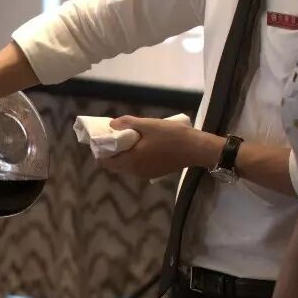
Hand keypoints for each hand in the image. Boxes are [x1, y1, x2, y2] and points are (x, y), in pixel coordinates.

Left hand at [98, 116, 219, 179]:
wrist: (196, 149)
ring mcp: (145, 174)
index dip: (101, 151)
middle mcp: (136, 171)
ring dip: (122, 156)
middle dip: (111, 153)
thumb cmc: (172, 136)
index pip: (106, 162)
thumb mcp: (148, 125)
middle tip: (113, 138)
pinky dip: (133, 159)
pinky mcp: (154, 173)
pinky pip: (136, 167)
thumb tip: (112, 123)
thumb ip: (128, 123)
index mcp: (131, 161)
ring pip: (126, 167)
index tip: (102, 139)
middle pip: (115, 166)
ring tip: (126, 140)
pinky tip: (139, 147)